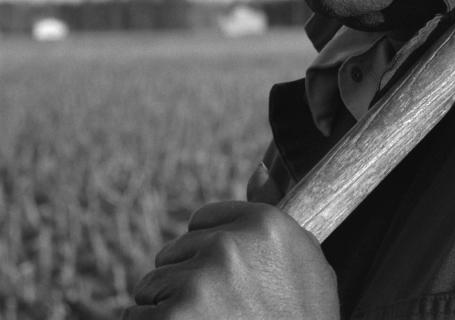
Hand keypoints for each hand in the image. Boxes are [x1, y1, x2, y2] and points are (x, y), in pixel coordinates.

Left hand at [123, 201, 338, 318]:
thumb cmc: (302, 318)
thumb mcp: (304, 259)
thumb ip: (275, 210)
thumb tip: (259, 167)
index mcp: (264, 223)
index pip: (205, 220)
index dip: (208, 254)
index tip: (224, 282)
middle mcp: (229, 244)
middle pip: (174, 252)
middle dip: (184, 281)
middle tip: (214, 315)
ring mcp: (198, 282)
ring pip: (151, 285)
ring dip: (164, 310)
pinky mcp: (172, 318)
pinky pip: (134, 317)